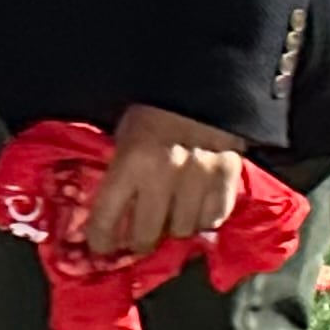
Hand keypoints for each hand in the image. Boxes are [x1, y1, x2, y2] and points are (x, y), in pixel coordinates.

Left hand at [79, 103, 252, 262]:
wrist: (203, 82)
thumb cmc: (155, 111)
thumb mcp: (124, 136)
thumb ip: (119, 175)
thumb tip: (110, 217)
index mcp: (132, 159)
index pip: (107, 216)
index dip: (100, 240)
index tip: (101, 247)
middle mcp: (165, 173)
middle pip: (147, 234)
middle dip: (139, 240)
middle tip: (138, 238)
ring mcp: (200, 177)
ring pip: (184, 230)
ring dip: (175, 227)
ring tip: (171, 215)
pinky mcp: (229, 176)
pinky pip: (214, 218)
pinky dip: (204, 218)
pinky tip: (196, 206)